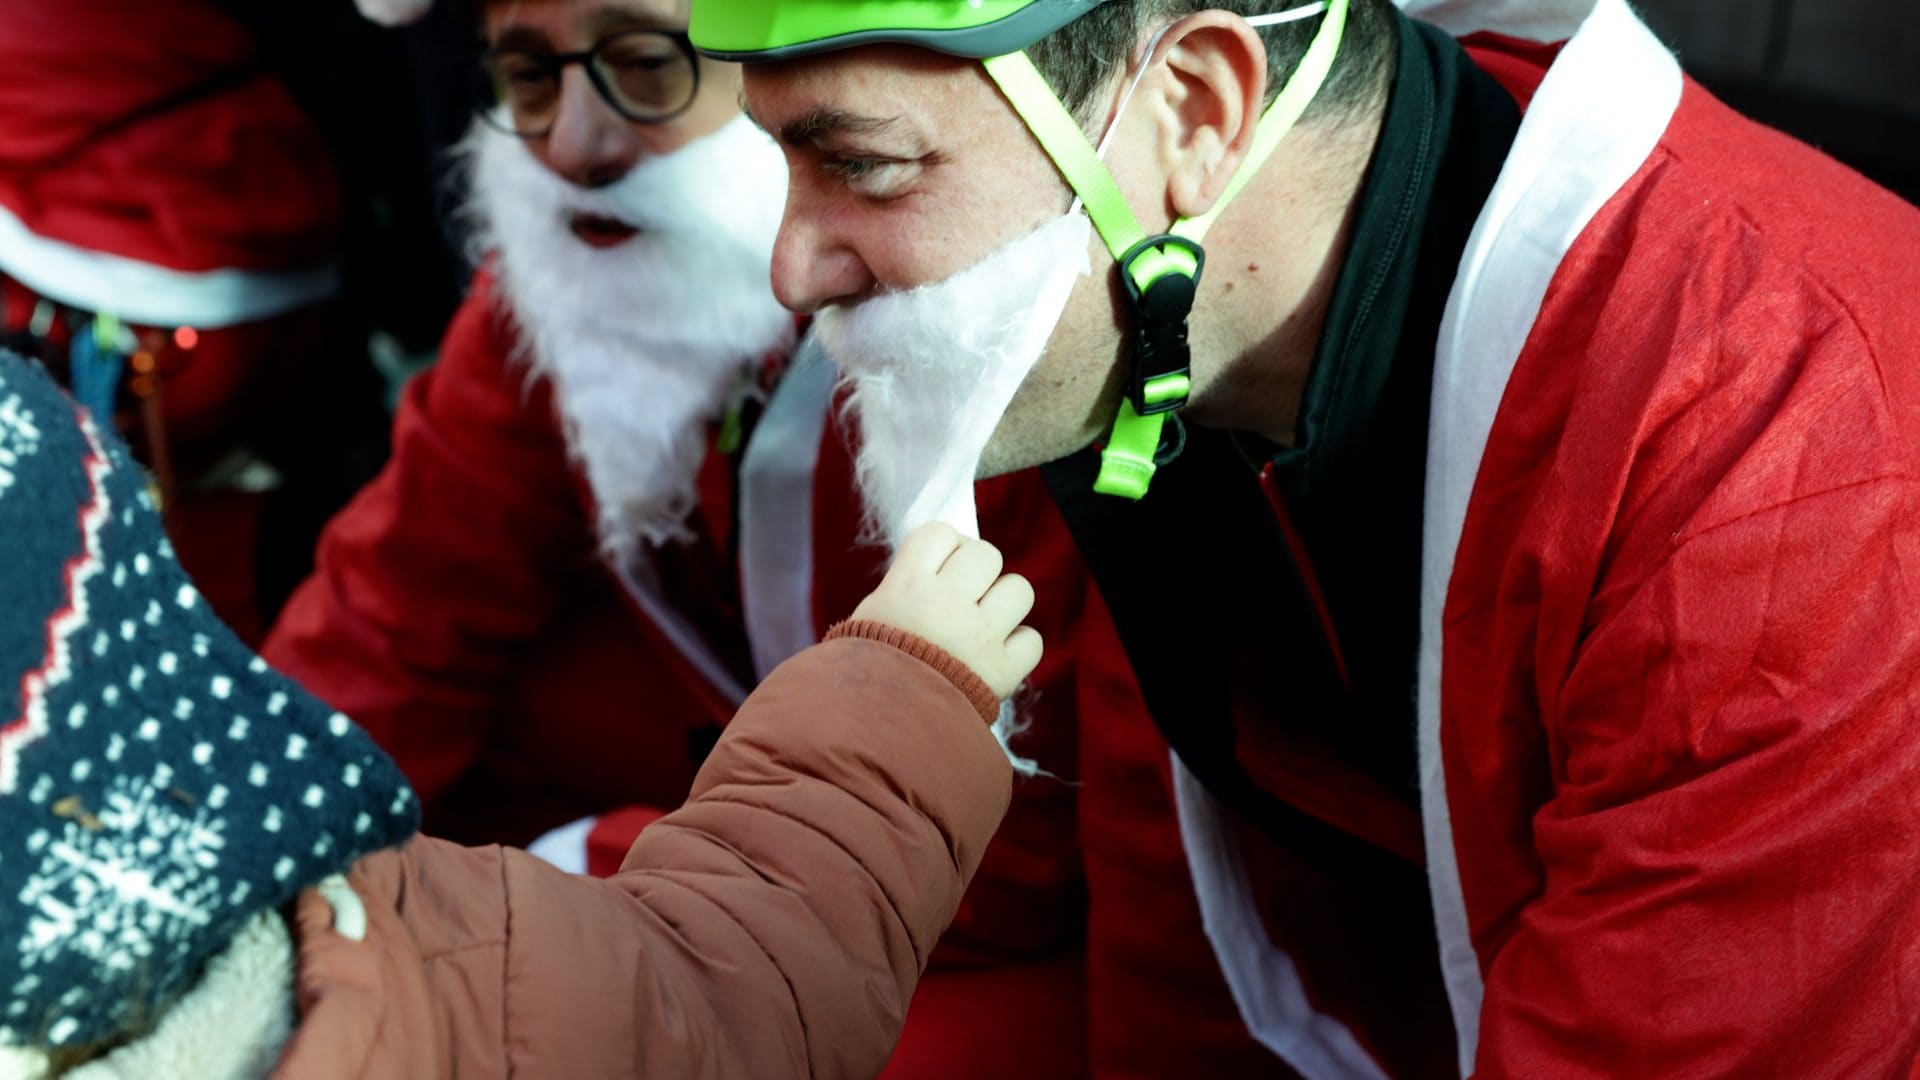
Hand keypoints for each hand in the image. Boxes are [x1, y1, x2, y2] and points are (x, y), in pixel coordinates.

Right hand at [851, 523, 1043, 699]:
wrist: (875, 731)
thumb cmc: (866, 672)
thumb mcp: (871, 615)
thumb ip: (906, 584)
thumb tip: (941, 557)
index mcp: (907, 586)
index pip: (941, 532)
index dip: (946, 546)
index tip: (941, 567)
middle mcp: (947, 604)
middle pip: (986, 553)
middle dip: (978, 572)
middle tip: (963, 597)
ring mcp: (979, 637)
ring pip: (1019, 589)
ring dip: (1004, 604)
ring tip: (982, 625)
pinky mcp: (1002, 672)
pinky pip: (1031, 641)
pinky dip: (1017, 649)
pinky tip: (994, 659)